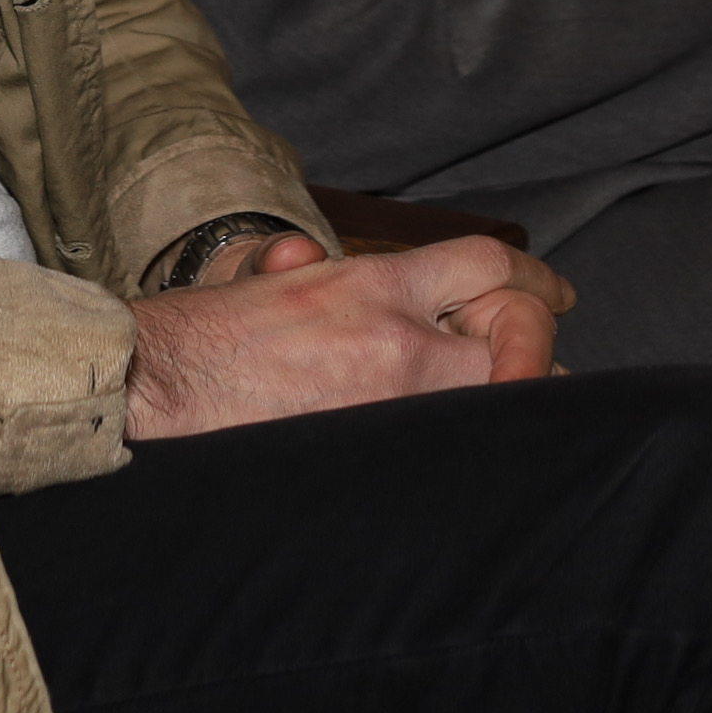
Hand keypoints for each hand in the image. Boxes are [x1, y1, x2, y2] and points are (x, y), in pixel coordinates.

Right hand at [125, 234, 572, 438]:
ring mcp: (395, 403)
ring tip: (505, 402)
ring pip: (500, 397)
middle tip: (534, 360)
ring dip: (509, 397)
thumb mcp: (261, 282)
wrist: (155, 388)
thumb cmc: (195, 338)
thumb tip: (305, 260)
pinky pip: (457, 447)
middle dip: (535, 345)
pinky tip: (462, 448)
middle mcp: (397, 340)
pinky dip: (470, 444)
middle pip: (520, 333)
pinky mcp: (381, 452)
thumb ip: (303, 271)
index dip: (533, 277)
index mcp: (368, 285)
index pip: (485, 263)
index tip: (556, 291)